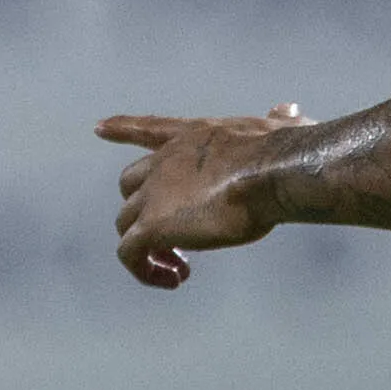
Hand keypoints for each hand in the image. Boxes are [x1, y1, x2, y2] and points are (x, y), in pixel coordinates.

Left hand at [101, 104, 308, 284]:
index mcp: (193, 136)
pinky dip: (143, 270)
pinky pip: (130, 254)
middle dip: (145, 212)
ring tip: (179, 268)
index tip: (100, 127)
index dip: (123, 128)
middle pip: (130, 186)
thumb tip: (291, 110)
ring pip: (126, 224)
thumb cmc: (284, 153)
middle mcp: (165, 161)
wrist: (271, 171)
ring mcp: (154, 194)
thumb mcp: (281, 130)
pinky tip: (171, 279)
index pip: (149, 128)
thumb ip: (283, 123)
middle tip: (177, 240)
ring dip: (147, 249)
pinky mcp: (152, 226)